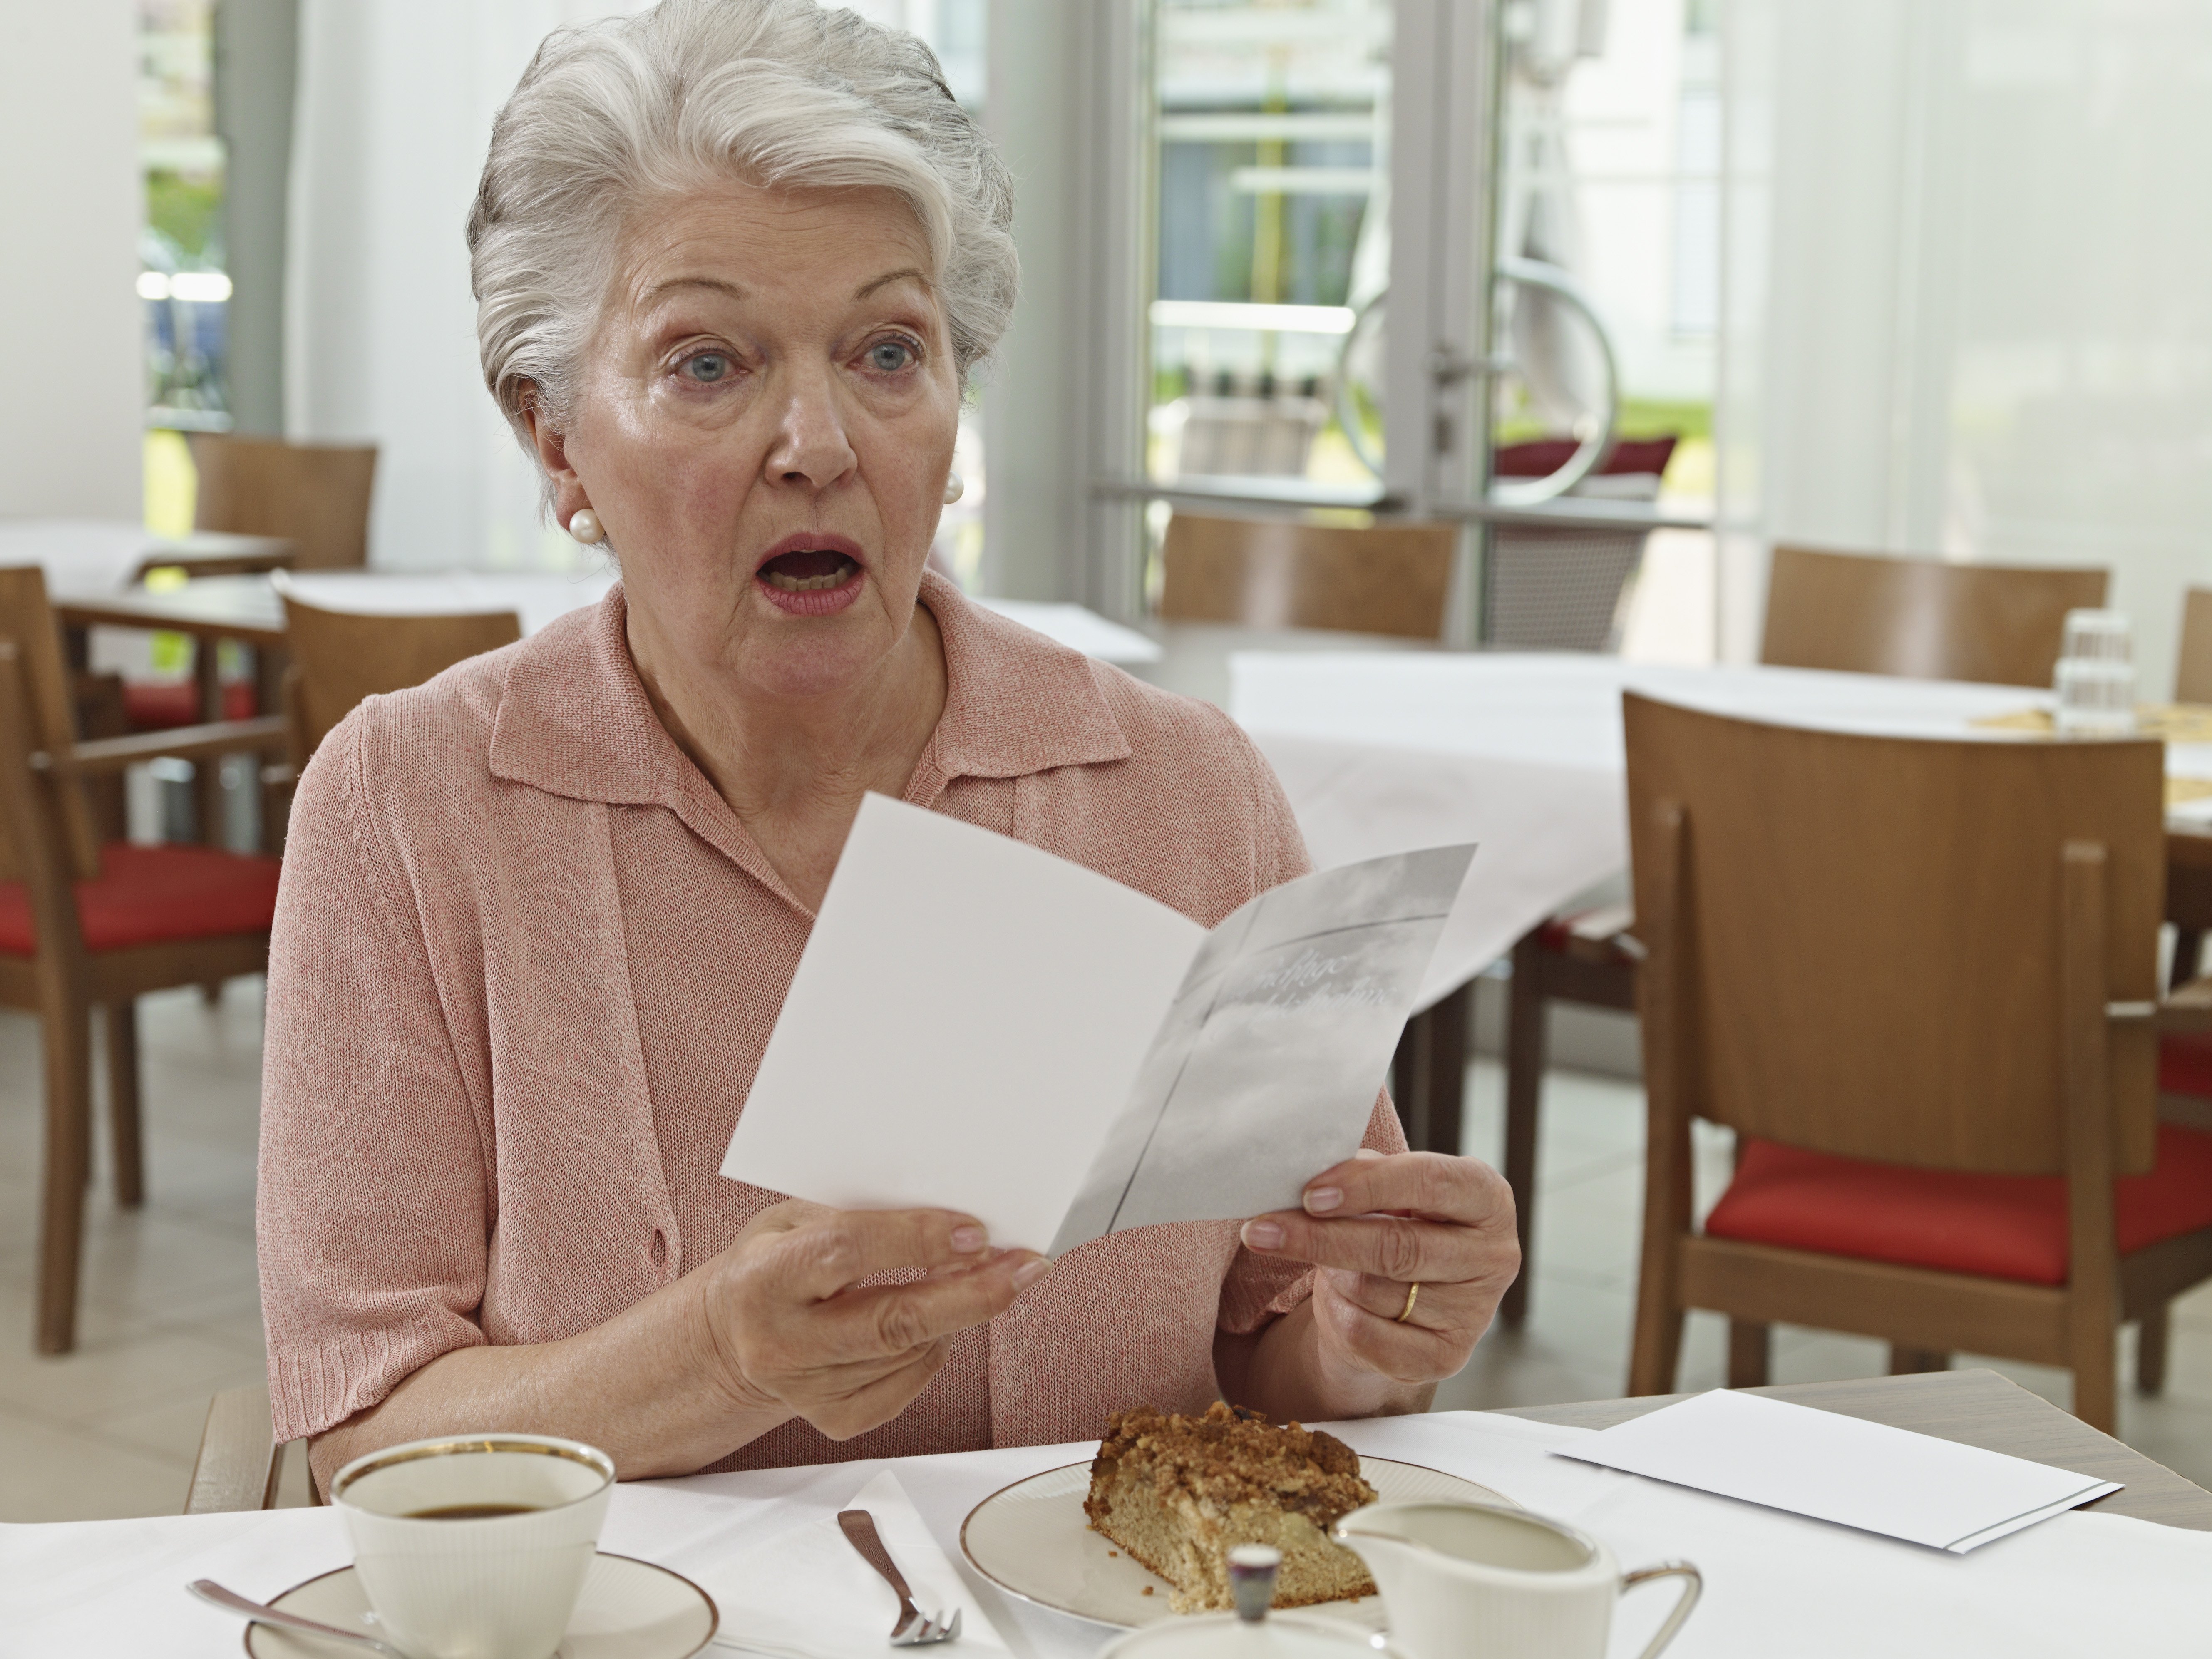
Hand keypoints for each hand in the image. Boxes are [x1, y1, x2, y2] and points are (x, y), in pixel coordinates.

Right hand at [696, 1200, 1047, 1440]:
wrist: (729, 1335)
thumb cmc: (774, 1263)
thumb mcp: (797, 1217)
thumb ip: (862, 1217)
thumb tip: (952, 1225)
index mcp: (764, 1277)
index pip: (848, 1252)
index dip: (917, 1240)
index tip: (975, 1232)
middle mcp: (779, 1341)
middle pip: (893, 1322)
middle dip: (970, 1295)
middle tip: (1025, 1268)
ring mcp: (805, 1389)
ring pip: (910, 1352)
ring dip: (956, 1315)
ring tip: (974, 1281)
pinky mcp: (831, 1419)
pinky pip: (907, 1388)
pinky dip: (932, 1353)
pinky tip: (931, 1327)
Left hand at [1239, 1150, 1517, 1391]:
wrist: (1407, 1294)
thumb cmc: (1396, 1222)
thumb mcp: (1388, 1189)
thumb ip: (1363, 1175)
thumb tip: (1312, 1178)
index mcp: (1487, 1197)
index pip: (1431, 1182)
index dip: (1367, 1186)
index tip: (1309, 1194)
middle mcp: (1494, 1256)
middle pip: (1395, 1246)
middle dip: (1319, 1237)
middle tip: (1260, 1230)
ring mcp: (1475, 1313)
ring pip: (1374, 1291)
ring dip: (1330, 1275)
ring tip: (1324, 1264)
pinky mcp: (1447, 1358)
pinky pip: (1367, 1335)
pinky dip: (1337, 1314)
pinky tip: (1336, 1300)